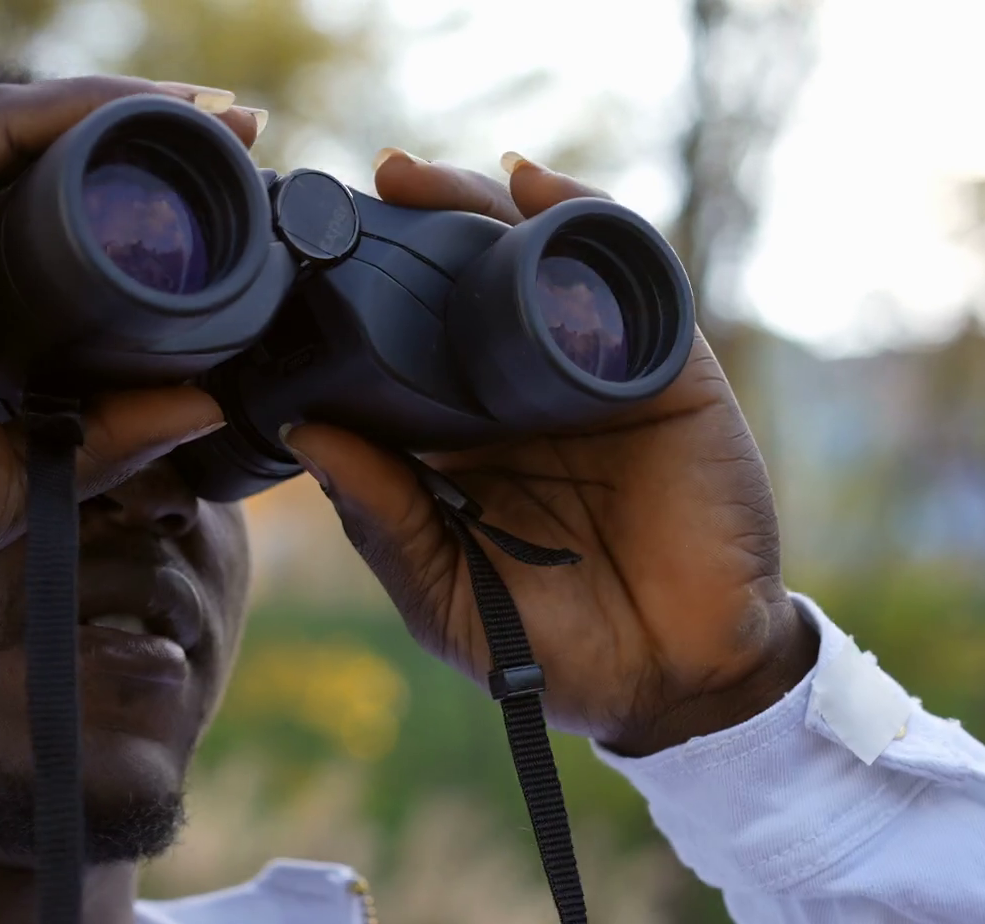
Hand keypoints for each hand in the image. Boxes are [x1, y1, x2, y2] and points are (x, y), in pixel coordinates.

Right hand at [0, 77, 262, 597]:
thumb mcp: (26, 462)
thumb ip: (113, 428)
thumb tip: (204, 405)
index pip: (43, 228)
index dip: (126, 208)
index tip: (217, 207)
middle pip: (41, 167)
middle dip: (142, 146)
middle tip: (239, 140)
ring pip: (24, 132)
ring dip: (125, 115)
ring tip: (217, 119)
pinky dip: (77, 110)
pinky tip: (149, 109)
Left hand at [282, 152, 816, 756]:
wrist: (680, 682)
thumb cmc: (557, 651)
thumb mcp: (447, 594)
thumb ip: (384, 520)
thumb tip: (306, 431)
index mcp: (461, 445)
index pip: (405, 347)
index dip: (361, 296)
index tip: (305, 253)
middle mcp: (522, 396)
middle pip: (464, 284)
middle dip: (418, 224)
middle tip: (371, 184)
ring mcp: (593, 376)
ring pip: (533, 264)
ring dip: (481, 207)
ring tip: (422, 180)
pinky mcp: (664, 371)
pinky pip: (623, 279)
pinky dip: (583, 222)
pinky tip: (536, 188)